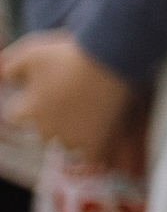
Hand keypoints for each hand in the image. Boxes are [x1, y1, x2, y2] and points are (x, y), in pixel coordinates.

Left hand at [0, 32, 141, 163]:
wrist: (111, 60)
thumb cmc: (70, 56)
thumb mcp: (32, 53)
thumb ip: (10, 68)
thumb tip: (2, 77)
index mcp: (30, 110)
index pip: (16, 114)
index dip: (28, 101)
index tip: (43, 89)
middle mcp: (47, 129)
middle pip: (44, 129)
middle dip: (53, 117)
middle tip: (71, 96)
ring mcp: (72, 138)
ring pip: (68, 141)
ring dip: (74, 130)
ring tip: (90, 110)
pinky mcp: (95, 143)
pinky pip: (92, 157)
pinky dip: (95, 152)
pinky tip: (101, 142)